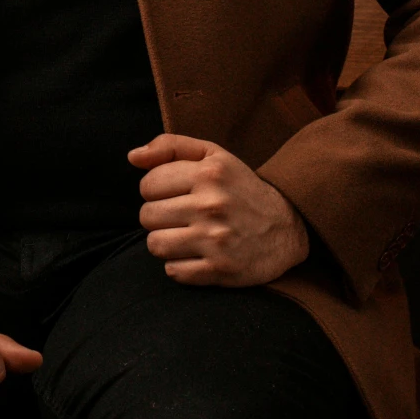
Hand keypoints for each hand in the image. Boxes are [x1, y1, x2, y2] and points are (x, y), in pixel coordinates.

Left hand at [130, 133, 310, 286]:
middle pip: (147, 216)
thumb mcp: (213, 156)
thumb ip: (171, 147)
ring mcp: (216, 240)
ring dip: (165, 242)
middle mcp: (212, 205)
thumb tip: (132, 157)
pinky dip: (179, 266)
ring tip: (185, 236)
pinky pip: (173, 272)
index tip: (175, 194)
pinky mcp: (220, 269)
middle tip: (181, 217)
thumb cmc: (241, 189)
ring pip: (155, 245)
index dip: (156, 190)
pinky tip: (197, 255)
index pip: (148, 184)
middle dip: (159, 217)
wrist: (287, 227)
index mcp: (209, 174)